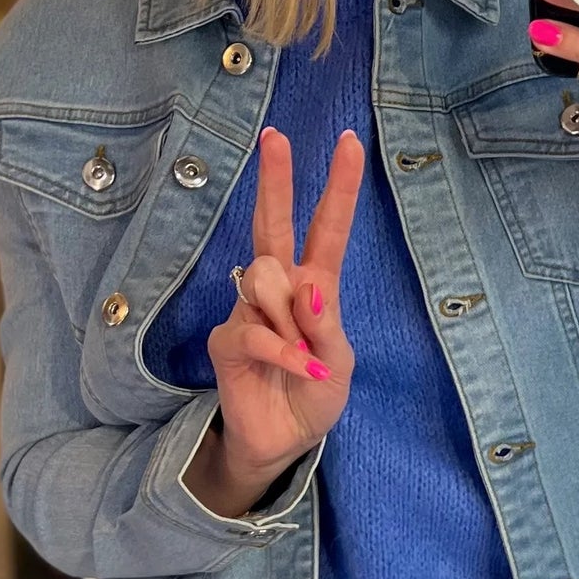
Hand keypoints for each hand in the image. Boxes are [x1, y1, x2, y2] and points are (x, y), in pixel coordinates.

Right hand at [195, 126, 362, 513]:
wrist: (283, 442)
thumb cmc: (314, 395)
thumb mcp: (339, 364)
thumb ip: (327, 326)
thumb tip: (308, 286)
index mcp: (314, 285)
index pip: (325, 228)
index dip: (338, 187)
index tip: (351, 141)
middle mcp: (279, 289)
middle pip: (272, 223)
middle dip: (276, 180)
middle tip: (277, 136)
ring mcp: (248, 310)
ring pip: (268, 280)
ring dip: (291, 319)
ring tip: (302, 356)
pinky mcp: (227, 339)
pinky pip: (255, 331)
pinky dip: (283, 352)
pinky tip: (298, 369)